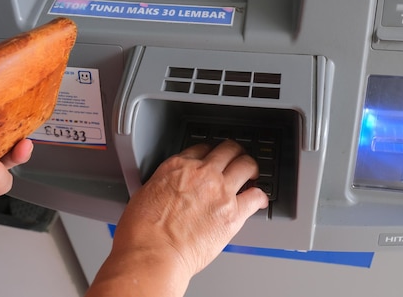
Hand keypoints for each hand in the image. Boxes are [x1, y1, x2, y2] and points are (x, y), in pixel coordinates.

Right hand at [87, 140, 267, 296]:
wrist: (153, 253)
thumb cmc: (142, 232)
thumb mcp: (145, 193)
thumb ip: (162, 186)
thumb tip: (166, 192)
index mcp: (177, 167)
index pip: (201, 148)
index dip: (210, 152)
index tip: (212, 157)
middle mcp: (202, 174)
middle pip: (227, 149)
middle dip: (234, 152)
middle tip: (236, 158)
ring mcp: (220, 191)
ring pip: (246, 165)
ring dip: (250, 167)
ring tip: (252, 173)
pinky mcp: (233, 213)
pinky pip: (256, 196)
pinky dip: (260, 197)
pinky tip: (259, 200)